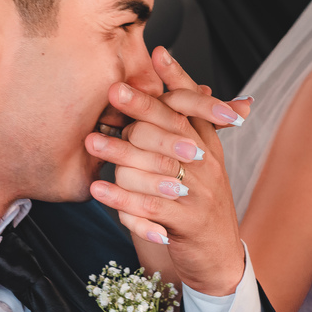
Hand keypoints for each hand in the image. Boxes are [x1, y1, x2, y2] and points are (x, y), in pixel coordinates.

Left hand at [85, 47, 251, 296]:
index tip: (157, 53)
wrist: (219, 258)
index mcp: (209, 146)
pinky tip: (98, 189)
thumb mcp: (201, 164)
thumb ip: (188, 128)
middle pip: (174, 129)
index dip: (178, 79)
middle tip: (112, 92)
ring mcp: (199, 193)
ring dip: (121, 153)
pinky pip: (150, 206)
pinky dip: (121, 198)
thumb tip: (184, 86)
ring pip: (157, 167)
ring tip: (92, 142)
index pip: (196, 106)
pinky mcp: (186, 222)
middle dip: (143, 108)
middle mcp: (207, 165)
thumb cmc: (198, 205)